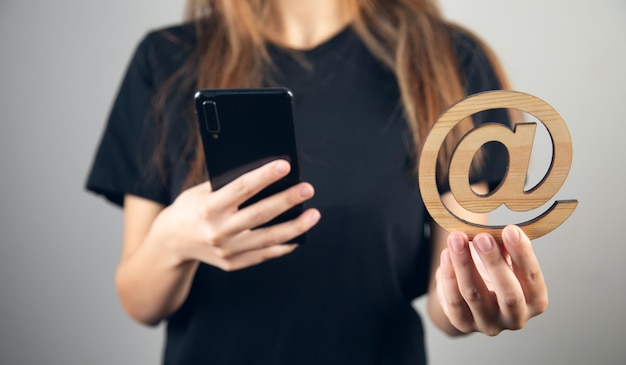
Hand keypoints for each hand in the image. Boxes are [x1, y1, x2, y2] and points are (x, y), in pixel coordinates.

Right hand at [148, 159, 319, 270]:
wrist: (171, 243)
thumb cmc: (191, 208)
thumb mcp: (200, 191)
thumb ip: (227, 184)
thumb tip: (266, 174)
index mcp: (207, 208)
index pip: (241, 189)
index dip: (264, 176)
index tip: (285, 165)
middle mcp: (217, 231)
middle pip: (259, 214)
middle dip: (287, 200)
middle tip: (308, 189)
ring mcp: (226, 251)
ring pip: (268, 238)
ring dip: (295, 227)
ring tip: (314, 214)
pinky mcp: (233, 264)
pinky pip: (265, 254)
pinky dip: (284, 245)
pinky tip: (299, 235)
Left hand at [435, 225, 547, 335]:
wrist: (472, 297)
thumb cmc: (494, 273)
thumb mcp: (506, 260)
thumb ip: (506, 248)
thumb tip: (500, 232)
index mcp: (534, 301)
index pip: (532, 278)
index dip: (522, 254)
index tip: (511, 230)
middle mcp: (515, 318)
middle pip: (507, 293)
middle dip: (493, 262)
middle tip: (482, 237)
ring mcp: (488, 324)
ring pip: (474, 295)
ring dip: (464, 263)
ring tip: (457, 239)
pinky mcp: (463, 324)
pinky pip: (454, 302)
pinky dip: (449, 277)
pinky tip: (446, 255)